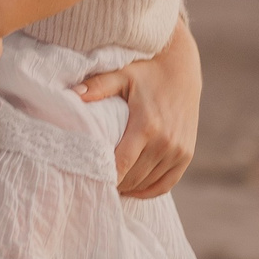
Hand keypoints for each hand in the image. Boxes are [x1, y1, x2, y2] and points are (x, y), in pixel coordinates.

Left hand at [77, 16, 199, 196]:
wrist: (181, 68)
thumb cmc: (145, 71)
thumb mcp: (121, 75)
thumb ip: (97, 86)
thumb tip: (72, 95)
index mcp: (147, 126)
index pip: (121, 164)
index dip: (105, 177)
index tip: (88, 180)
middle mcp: (165, 142)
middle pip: (133, 177)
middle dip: (113, 183)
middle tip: (93, 183)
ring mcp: (178, 150)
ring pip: (148, 183)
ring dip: (128, 188)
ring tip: (109, 186)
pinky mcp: (186, 154)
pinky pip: (166, 184)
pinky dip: (148, 191)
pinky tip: (132, 189)